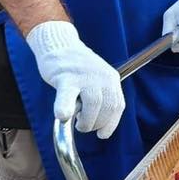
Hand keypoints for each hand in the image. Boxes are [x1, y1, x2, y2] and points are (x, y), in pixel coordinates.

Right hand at [26, 21, 124, 138]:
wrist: (60, 45)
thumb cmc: (77, 69)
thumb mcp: (97, 80)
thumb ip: (101, 99)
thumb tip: (99, 126)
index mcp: (111, 78)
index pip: (118, 106)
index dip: (111, 124)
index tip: (103, 134)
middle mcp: (102, 77)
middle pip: (106, 108)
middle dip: (96, 124)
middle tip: (84, 126)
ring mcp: (84, 76)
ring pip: (92, 105)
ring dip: (85, 122)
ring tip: (76, 122)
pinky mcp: (65, 77)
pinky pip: (67, 97)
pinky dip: (65, 109)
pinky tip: (62, 116)